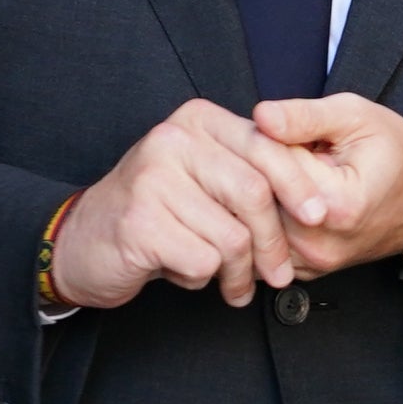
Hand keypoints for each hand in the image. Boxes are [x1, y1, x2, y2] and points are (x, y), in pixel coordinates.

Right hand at [48, 101, 341, 311]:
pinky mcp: (139, 222)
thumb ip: (248, 175)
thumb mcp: (203, 180)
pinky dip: (200, 278)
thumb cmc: (157, 214)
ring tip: (225, 282)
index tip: (318, 216)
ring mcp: (152, 179)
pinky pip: (203, 261)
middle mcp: (173, 140)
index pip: (265, 147)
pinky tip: (180, 270)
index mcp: (196, 121)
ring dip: (237, 273)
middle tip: (278, 275)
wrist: (84, 242)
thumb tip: (314, 203)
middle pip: (254, 192)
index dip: (297, 185)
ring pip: (232, 236)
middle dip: (274, 243)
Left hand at [248, 95, 402, 279]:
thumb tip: (261, 116)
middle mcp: (320, 243)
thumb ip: (305, 116)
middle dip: (258, 166)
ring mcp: (312, 263)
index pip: (269, 165)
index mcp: (336, 205)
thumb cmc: (395, 153)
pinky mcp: (305, 270)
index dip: (267, 137)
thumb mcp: (356, 117)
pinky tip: (284, 196)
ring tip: (283, 169)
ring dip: (258, 194)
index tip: (280, 126)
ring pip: (254, 223)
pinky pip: (265, 243)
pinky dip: (266, 217)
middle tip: (277, 144)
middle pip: (257, 198)